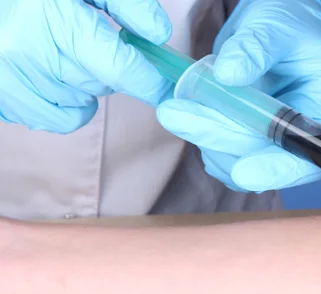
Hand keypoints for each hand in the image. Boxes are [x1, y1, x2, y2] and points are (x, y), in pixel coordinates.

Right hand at [0, 0, 172, 133]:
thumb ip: (128, 4)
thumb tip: (159, 35)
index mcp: (56, 18)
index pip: (120, 69)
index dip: (152, 83)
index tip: (169, 90)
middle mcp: (30, 51)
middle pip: (104, 85)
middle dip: (111, 69)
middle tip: (94, 44)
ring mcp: (12, 79)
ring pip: (84, 103)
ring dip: (87, 85)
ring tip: (64, 53)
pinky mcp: (5, 99)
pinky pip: (60, 120)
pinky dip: (68, 104)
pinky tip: (55, 77)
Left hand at [157, 0, 320, 191]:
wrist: (277, 27)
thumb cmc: (291, 21)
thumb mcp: (278, 24)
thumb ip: (257, 46)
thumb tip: (228, 75)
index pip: (316, 154)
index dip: (281, 169)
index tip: (244, 173)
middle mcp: (311, 133)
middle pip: (268, 159)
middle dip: (220, 138)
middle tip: (174, 115)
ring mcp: (280, 142)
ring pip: (240, 164)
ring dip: (205, 140)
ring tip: (176, 108)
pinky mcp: (254, 143)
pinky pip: (225, 156)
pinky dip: (202, 138)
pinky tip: (189, 111)